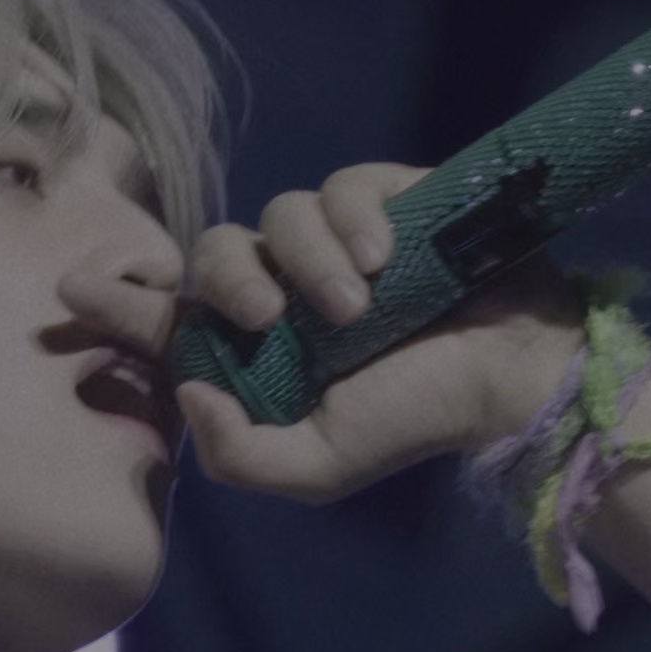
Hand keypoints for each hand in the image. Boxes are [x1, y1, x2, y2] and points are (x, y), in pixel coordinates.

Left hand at [176, 162, 583, 504]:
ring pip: (281, 213)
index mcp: (264, 347)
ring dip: (310, 258)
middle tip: (269, 315)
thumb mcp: (320, 465)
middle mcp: (291, 286)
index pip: (191, 310)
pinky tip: (385, 256)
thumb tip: (187, 393)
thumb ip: (239, 455)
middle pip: (219, 249)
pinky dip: (354, 218)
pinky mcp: (384, 199)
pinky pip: (341, 186)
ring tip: (360, 305)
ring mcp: (336, 240)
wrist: (514, 372)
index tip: (136, 305)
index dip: (161, 307)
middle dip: (231, 278)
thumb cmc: (417, 417)